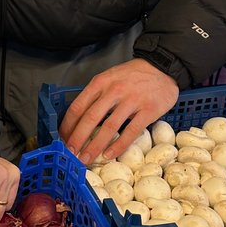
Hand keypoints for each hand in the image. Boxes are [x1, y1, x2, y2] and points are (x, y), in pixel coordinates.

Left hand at [59, 59, 180, 165]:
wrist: (163, 67)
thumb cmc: (133, 75)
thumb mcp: (109, 78)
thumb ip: (96, 95)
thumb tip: (79, 120)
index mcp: (100, 82)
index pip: (78, 106)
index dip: (68, 125)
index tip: (62, 139)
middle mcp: (114, 90)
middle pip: (90, 118)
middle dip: (77, 139)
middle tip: (70, 154)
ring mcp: (131, 100)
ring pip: (109, 127)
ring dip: (95, 146)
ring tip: (86, 159)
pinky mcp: (148, 110)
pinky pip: (131, 131)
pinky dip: (119, 145)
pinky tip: (110, 155)